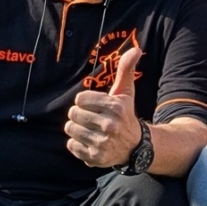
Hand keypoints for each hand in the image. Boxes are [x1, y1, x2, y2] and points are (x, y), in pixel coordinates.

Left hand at [66, 48, 143, 167]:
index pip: (80, 99)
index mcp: (115, 107)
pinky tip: (89, 142)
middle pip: (73, 114)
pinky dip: (77, 144)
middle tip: (91, 119)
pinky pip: (71, 145)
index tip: (95, 106)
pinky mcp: (95, 157)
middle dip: (80, 115)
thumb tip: (135, 49)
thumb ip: (126, 69)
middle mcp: (109, 125)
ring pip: (70, 129)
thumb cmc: (125, 115)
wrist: (136, 146)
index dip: (85, 101)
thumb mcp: (126, 92)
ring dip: (77, 129)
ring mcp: (102, 143)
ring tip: (89, 130)